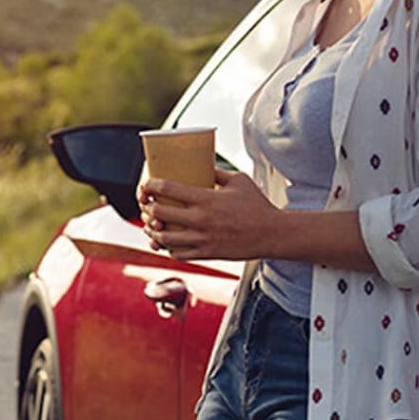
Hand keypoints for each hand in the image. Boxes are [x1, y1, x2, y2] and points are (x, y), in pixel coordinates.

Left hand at [136, 168, 279, 260]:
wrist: (272, 234)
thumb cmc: (257, 205)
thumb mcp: (239, 180)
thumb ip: (217, 172)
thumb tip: (201, 165)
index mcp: (206, 199)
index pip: (168, 189)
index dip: (152, 186)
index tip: (147, 185)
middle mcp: (201, 220)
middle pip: (160, 214)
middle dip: (148, 209)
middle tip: (148, 205)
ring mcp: (202, 239)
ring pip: (165, 239)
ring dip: (153, 232)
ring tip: (152, 226)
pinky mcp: (207, 254)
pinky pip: (179, 254)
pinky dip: (168, 248)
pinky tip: (168, 243)